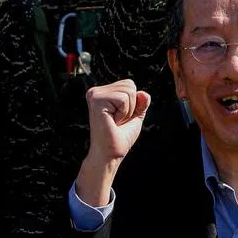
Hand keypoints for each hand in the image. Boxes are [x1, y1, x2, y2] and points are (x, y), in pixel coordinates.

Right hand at [76, 80, 149, 206]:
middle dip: (131, 106)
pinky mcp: (96, 100)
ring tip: (115, 121)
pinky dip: (123, 113)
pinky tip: (112, 121)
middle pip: (129, 85)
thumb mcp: (135, 116)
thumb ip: (141, 103)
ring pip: (128, 91)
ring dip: (128, 110)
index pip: (129, 84)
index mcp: (102, 93)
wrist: (110, 153)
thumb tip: (143, 93)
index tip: (121, 117)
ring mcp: (94, 94)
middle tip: (118, 120)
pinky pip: (123, 99)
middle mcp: (96, 91)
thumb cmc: (120, 136)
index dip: (133, 103)